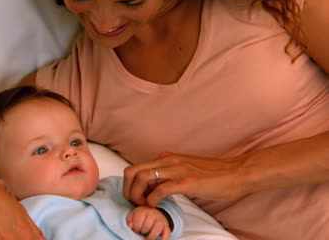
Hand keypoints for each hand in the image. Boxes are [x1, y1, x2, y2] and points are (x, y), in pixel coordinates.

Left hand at [123, 152, 246, 206]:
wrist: (237, 172)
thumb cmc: (213, 175)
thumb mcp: (185, 170)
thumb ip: (169, 175)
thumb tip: (155, 189)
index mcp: (166, 158)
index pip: (135, 168)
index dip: (130, 186)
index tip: (137, 198)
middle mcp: (167, 160)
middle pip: (131, 171)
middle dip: (127, 190)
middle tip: (135, 203)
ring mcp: (177, 170)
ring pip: (141, 178)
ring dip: (137, 195)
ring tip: (144, 206)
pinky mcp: (187, 181)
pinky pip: (160, 189)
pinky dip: (152, 200)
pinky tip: (157, 206)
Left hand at [126, 206, 170, 239]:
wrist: (154, 213)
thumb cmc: (142, 216)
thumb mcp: (134, 215)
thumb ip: (130, 220)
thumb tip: (130, 227)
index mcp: (144, 210)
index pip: (139, 219)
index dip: (136, 227)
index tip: (135, 230)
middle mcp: (153, 214)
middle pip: (147, 225)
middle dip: (142, 231)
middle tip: (141, 232)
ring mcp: (161, 220)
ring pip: (157, 229)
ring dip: (150, 237)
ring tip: (146, 239)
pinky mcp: (166, 227)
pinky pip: (167, 233)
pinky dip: (163, 239)